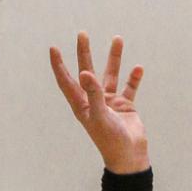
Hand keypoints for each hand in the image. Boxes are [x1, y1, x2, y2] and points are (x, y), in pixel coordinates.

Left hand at [49, 33, 148, 174]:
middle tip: (82, 34)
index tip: (53, 48)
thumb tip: (85, 72)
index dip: (59, 65)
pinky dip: (133, 78)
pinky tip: (138, 68)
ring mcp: (109, 102)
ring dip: (114, 58)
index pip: (67, 81)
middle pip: (86, 71)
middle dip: (84, 52)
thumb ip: (94, 94)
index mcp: (81, 104)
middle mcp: (94, 100)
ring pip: (111, 75)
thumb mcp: (100, 116)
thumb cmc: (110, 140)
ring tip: (117, 39)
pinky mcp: (125, 106)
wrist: (129, 157)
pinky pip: (129, 87)